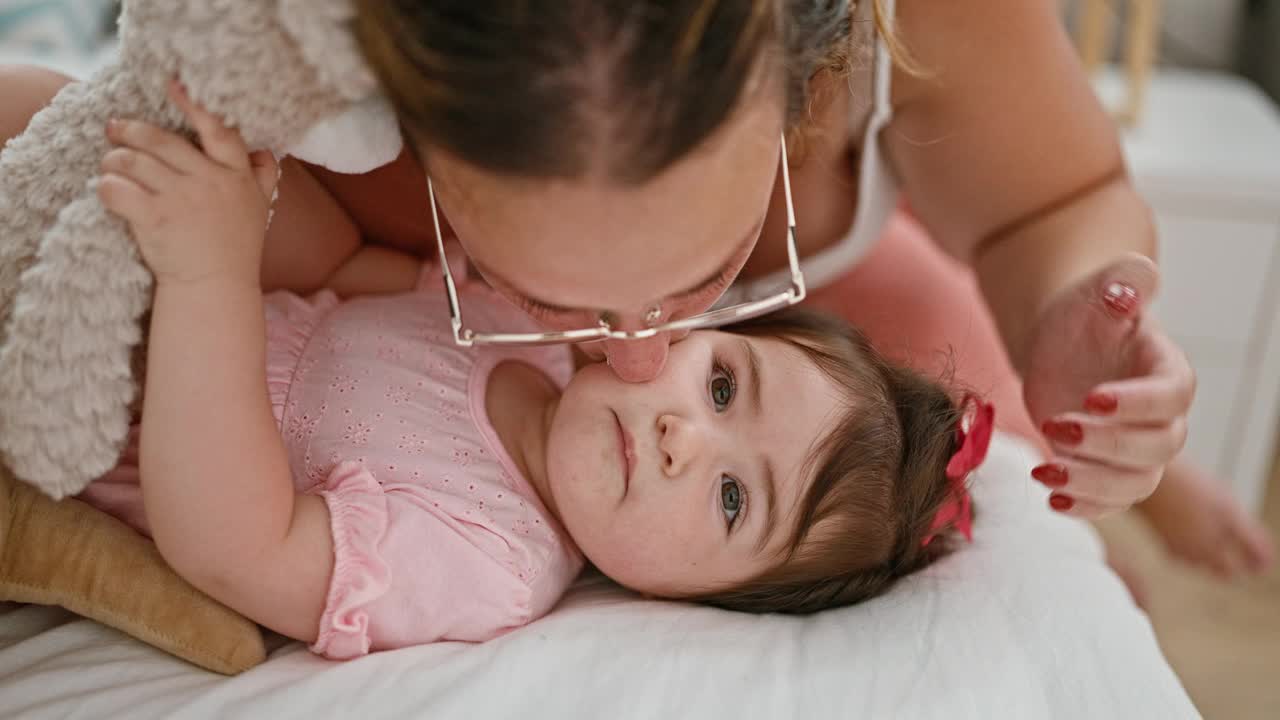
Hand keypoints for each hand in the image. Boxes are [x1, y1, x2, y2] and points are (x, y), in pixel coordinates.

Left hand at [98, 80, 278, 288]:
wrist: (215, 288)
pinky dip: (106, 187)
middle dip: (130, 131)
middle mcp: (209, 182)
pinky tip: (107, 191)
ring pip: (133, 161)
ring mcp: (181, 199)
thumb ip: (263, 177)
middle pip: (160, 141)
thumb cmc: (235, 248)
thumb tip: (267, 153)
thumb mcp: (260, 209)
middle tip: (114, 129)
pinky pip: (118, 189)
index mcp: (236, 175)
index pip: (217, 130)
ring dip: (113, 160)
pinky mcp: (154, 219)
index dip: (194, 104)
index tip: (173, 84)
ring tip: (110, 164)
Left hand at [1022, 253, 1194, 517]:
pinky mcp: (1106, 470)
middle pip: (1157, 447)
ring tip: (1045, 471)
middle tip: (1059, 428)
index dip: (1138, 403)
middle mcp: (1161, 417)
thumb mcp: (1098, 290)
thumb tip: (1127, 290)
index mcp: (1167, 370)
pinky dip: (1084, 507)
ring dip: (1092, 485)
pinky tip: (1050, 499)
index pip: (1172, 396)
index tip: (1093, 398)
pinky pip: (1109, 502)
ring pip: (1135, 484)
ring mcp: (1135, 448)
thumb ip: (1121, 283)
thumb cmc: (1085, 313)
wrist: (1060, 343)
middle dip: (1109, 445)